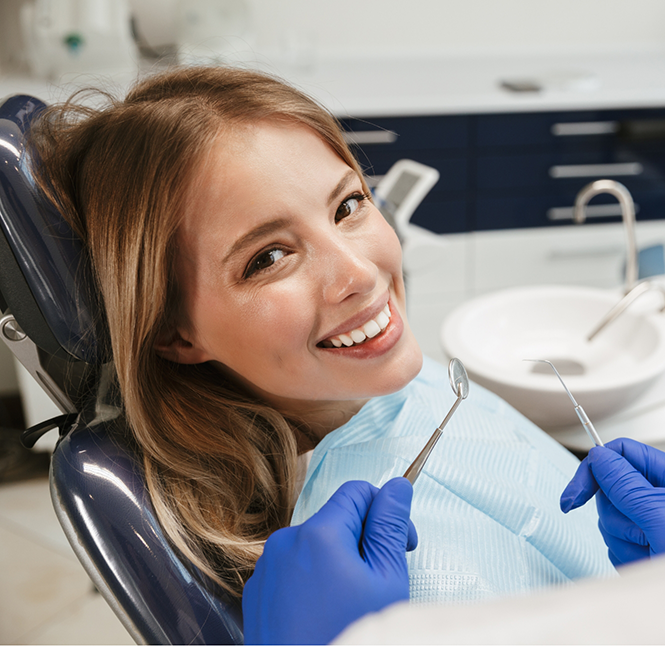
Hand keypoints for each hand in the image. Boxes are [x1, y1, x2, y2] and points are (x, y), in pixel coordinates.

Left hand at [242, 478, 417, 644]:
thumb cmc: (349, 637)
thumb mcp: (385, 581)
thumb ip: (390, 526)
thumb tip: (398, 486)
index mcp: (318, 534)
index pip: (357, 492)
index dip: (385, 510)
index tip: (400, 540)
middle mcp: (285, 542)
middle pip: (335, 520)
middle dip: (362, 540)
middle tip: (379, 579)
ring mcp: (267, 568)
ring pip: (314, 545)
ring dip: (337, 561)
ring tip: (349, 603)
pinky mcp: (257, 592)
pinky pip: (292, 569)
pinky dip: (312, 580)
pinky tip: (324, 613)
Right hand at [560, 437, 664, 565]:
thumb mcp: (659, 516)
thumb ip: (626, 484)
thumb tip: (599, 458)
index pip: (621, 453)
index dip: (594, 469)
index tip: (575, 496)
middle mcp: (659, 498)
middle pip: (610, 490)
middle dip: (616, 516)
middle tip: (642, 533)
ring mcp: (652, 522)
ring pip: (611, 520)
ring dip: (624, 541)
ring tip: (652, 552)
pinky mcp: (645, 545)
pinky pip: (616, 544)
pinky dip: (627, 557)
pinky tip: (648, 563)